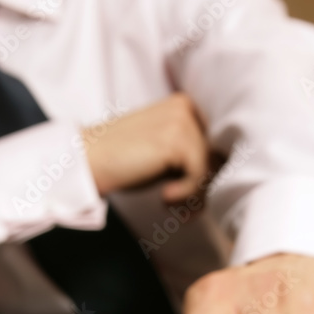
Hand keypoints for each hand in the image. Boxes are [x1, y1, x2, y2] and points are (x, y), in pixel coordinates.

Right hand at [82, 93, 209, 202]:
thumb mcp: (164, 153)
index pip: (218, 142)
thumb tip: (225, 177)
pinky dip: (185, 195)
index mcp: (185, 104)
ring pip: (211, 167)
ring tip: (173, 206)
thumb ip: (193, 156)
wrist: (88, 160)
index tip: (195, 199)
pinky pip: (199, 176)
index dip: (211, 173)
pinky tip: (164, 198)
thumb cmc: (124, 160)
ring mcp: (181, 121)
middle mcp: (186, 107)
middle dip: (205, 187)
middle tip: (186, 209)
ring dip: (195, 195)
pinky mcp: (175, 141)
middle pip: (218, 155)